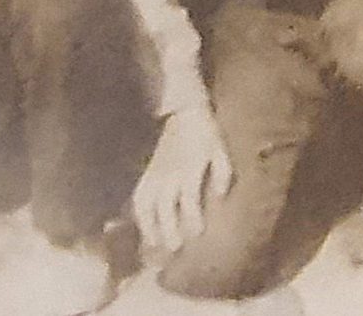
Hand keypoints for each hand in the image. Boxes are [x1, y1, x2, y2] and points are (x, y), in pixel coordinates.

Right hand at [133, 104, 233, 252]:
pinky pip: (139, 196)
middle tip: (174, 249)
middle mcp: (169, 175)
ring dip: (149, 226)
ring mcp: (155, 174)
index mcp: (189, 170)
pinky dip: (138, 213)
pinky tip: (142, 225)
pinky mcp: (148, 172)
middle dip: (169, 229)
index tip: (197, 234)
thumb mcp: (221, 150)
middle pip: (165, 208)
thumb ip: (223, 173)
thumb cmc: (207, 134)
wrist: (185, 113)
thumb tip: (221, 196)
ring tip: (153, 245)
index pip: (189, 200)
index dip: (192, 218)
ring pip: (147, 205)